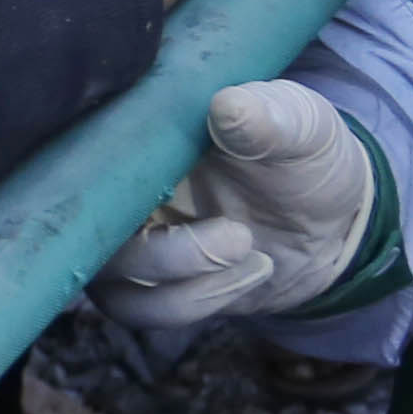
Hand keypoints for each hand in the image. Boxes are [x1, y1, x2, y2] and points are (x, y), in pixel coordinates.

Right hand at [93, 80, 385, 333]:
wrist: (332, 223)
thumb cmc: (304, 157)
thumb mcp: (302, 127)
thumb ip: (269, 116)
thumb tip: (228, 105)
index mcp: (136, 132)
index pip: (80, 146)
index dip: (100, 170)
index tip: (163, 182)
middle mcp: (117, 188)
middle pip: (85, 227)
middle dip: (158, 249)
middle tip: (236, 236)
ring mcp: (126, 240)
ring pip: (108, 276)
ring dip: (183, 280)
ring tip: (252, 251)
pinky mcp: (147, 286)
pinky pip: (141, 308)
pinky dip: (196, 300)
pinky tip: (254, 272)